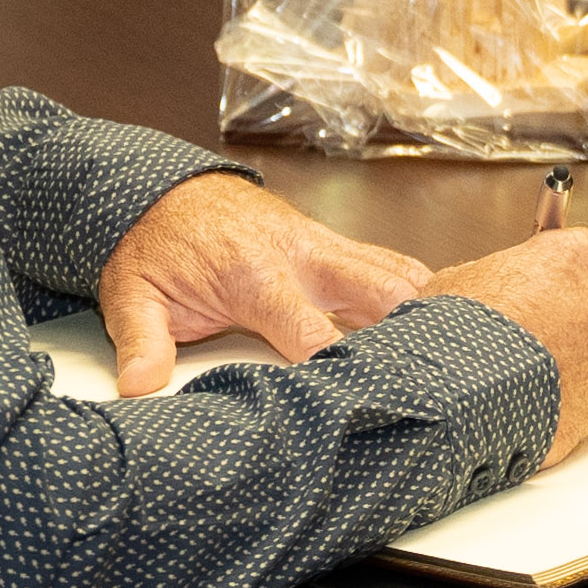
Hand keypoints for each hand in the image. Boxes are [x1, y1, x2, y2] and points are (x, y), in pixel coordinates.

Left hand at [94, 173, 439, 399]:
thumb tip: (140, 387)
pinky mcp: (334, 243)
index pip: (311, 330)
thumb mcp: (132, 294)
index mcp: (255, 274)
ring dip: (425, 311)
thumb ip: (143, 342)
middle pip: (381, 292)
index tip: (361, 399)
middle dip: (410, 332)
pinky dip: (418, 291)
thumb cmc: (155, 244)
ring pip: (398, 273)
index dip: (340, 367)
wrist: (164, 188)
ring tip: (455, 354)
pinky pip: (391, 262)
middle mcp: (302, 256)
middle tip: (436, 377)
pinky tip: (438, 322)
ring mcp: (325, 246)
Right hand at [411, 228, 587, 463]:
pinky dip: (576, 398)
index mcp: (573, 256)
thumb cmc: (460, 335)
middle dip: (578, 317)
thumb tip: (484, 284)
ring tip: (532, 376)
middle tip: (538, 335)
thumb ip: (492, 275)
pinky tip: (539, 402)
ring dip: (579, 360)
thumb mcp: (459, 282)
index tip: (550, 289)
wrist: (463, 396)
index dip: (566, 275)